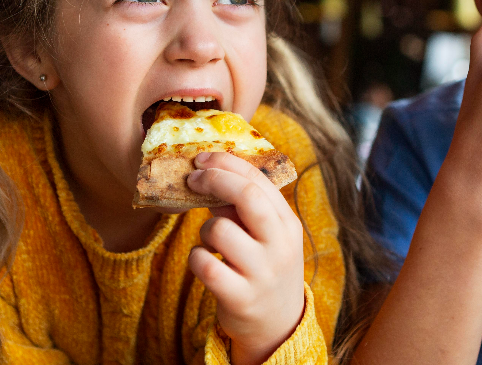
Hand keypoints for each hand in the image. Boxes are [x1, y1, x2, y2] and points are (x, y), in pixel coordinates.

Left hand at [187, 152, 305, 364]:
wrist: (278, 324)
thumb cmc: (265, 267)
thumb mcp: (269, 236)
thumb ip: (247, 208)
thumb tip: (211, 172)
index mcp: (288, 223)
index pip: (259, 179)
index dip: (227, 163)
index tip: (202, 158)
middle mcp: (280, 245)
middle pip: (246, 195)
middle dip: (214, 179)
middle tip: (193, 179)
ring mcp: (262, 273)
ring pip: (218, 229)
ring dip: (205, 230)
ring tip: (212, 242)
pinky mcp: (240, 297)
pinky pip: (204, 264)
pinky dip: (196, 258)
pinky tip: (206, 263)